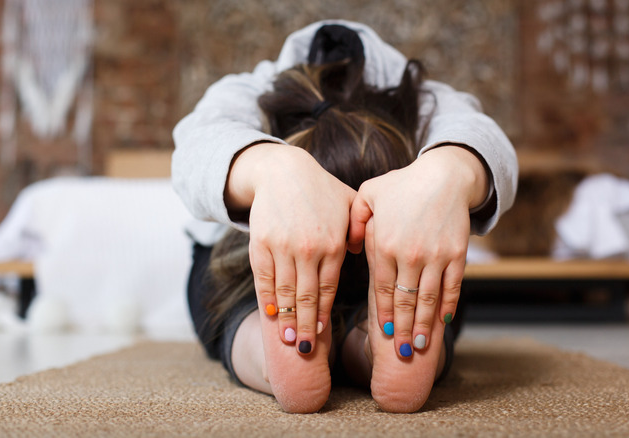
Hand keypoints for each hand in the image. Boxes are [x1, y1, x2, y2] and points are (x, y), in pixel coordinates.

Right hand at [226, 143, 355, 354]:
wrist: (282, 170)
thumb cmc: (321, 190)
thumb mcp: (349, 205)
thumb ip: (361, 229)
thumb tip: (367, 253)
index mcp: (333, 243)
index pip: (328, 287)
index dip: (324, 313)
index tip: (321, 332)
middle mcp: (308, 248)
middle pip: (307, 296)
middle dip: (306, 325)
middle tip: (304, 348)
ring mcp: (282, 246)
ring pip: (285, 291)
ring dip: (286, 318)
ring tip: (288, 339)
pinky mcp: (261, 243)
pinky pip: (264, 277)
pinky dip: (267, 298)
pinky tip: (271, 314)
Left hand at [348, 145, 487, 357]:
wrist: (444, 175)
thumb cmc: (403, 184)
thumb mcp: (369, 194)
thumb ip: (354, 220)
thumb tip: (348, 247)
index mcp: (385, 244)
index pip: (383, 288)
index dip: (384, 313)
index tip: (384, 333)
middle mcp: (410, 254)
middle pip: (406, 301)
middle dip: (404, 329)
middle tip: (402, 352)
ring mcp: (436, 256)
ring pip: (429, 299)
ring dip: (426, 325)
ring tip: (422, 346)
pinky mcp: (457, 254)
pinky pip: (453, 287)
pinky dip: (449, 306)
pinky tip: (444, 322)